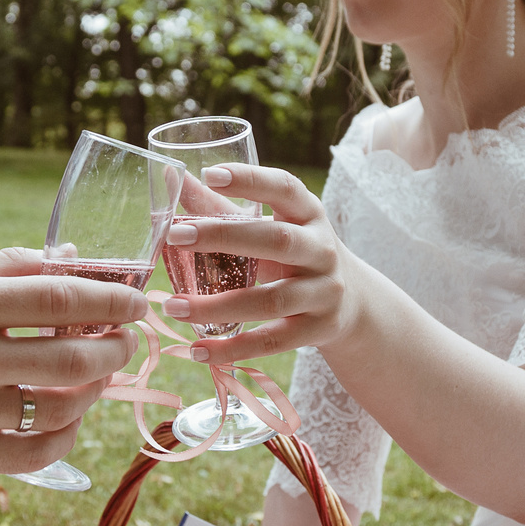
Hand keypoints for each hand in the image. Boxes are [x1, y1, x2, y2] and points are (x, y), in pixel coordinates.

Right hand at [0, 247, 143, 474]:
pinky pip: (33, 453)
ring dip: (93, 392)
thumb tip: (79, 260)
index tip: (137, 301)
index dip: (112, 301)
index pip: (60, 299)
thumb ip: (9, 266)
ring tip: (95, 377)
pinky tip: (67, 419)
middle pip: (72, 359)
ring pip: (59, 408)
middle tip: (125, 341)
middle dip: (116, 349)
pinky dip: (64, 437)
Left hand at [158, 163, 365, 365]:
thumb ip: (223, 207)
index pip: (284, 188)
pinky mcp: (319, 329)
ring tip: (172, 307)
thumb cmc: (295, 255)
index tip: (210, 174)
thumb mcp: (271, 226)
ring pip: (270, 300)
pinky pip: (273, 341)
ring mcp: (324, 291)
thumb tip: (171, 178)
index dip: (250, 179)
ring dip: (217, 306)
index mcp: (308, 214)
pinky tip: (197, 351)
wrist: (353, 302)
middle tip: (174, 236)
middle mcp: (322, 249)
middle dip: (223, 237)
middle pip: (276, 241)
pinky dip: (233, 348)